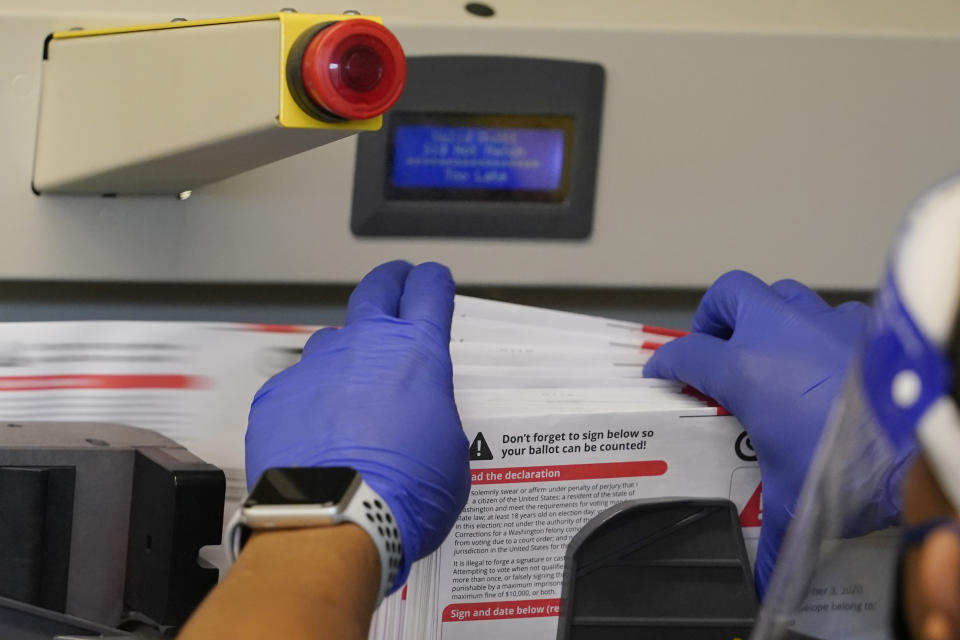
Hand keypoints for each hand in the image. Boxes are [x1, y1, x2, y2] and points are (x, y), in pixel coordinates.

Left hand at [245, 260, 470, 590]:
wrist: (334, 521)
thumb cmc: (400, 494)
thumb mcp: (450, 453)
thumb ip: (434, 416)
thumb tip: (420, 420)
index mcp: (415, 353)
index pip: (428, 291)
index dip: (433, 282)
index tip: (433, 281)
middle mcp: (362, 346)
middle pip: (375, 290)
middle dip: (390, 281)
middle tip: (395, 281)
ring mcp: (314, 367)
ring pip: (332, 344)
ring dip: (346, 359)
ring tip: (352, 397)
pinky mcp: (276, 396)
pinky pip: (297, 388)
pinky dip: (309, 403)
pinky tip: (317, 436)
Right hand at [642, 270, 881, 595]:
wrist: (914, 448)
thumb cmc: (846, 465)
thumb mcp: (793, 501)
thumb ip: (769, 538)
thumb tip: (759, 581)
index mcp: (745, 369)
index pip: (686, 352)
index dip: (665, 363)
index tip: (660, 374)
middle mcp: (779, 332)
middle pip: (728, 295)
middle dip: (712, 317)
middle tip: (712, 348)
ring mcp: (823, 321)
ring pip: (779, 293)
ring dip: (764, 314)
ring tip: (765, 348)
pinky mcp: (863, 325)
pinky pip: (829, 312)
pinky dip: (817, 328)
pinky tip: (823, 360)